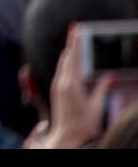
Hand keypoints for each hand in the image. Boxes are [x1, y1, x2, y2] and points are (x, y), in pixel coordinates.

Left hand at [43, 26, 112, 148]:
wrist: (65, 137)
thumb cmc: (82, 125)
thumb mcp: (96, 107)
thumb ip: (102, 89)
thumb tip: (109, 75)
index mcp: (71, 85)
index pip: (73, 58)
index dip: (75, 42)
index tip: (76, 29)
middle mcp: (61, 82)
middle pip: (66, 57)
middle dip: (72, 43)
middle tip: (77, 30)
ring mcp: (57, 86)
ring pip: (62, 63)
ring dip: (69, 52)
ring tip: (76, 41)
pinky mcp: (57, 90)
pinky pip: (61, 70)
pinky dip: (67, 61)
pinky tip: (72, 60)